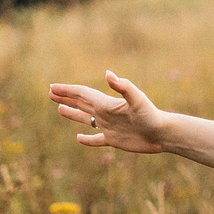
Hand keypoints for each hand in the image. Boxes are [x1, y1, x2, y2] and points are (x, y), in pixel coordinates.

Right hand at [50, 72, 173, 153]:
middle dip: (66, 97)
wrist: (162, 133)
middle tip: (50, 92)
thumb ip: (123, 86)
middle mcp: (106, 113)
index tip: (52, 87)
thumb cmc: (151, 115)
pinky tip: (78, 138)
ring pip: (85, 119)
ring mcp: (109, 126)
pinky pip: (96, 140)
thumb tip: (107, 73)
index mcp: (107, 103)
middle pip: (81, 103)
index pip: (82, 94)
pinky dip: (87, 140)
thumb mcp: (137, 99)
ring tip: (59, 109)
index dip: (67, 90)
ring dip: (72, 113)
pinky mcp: (114, 140)